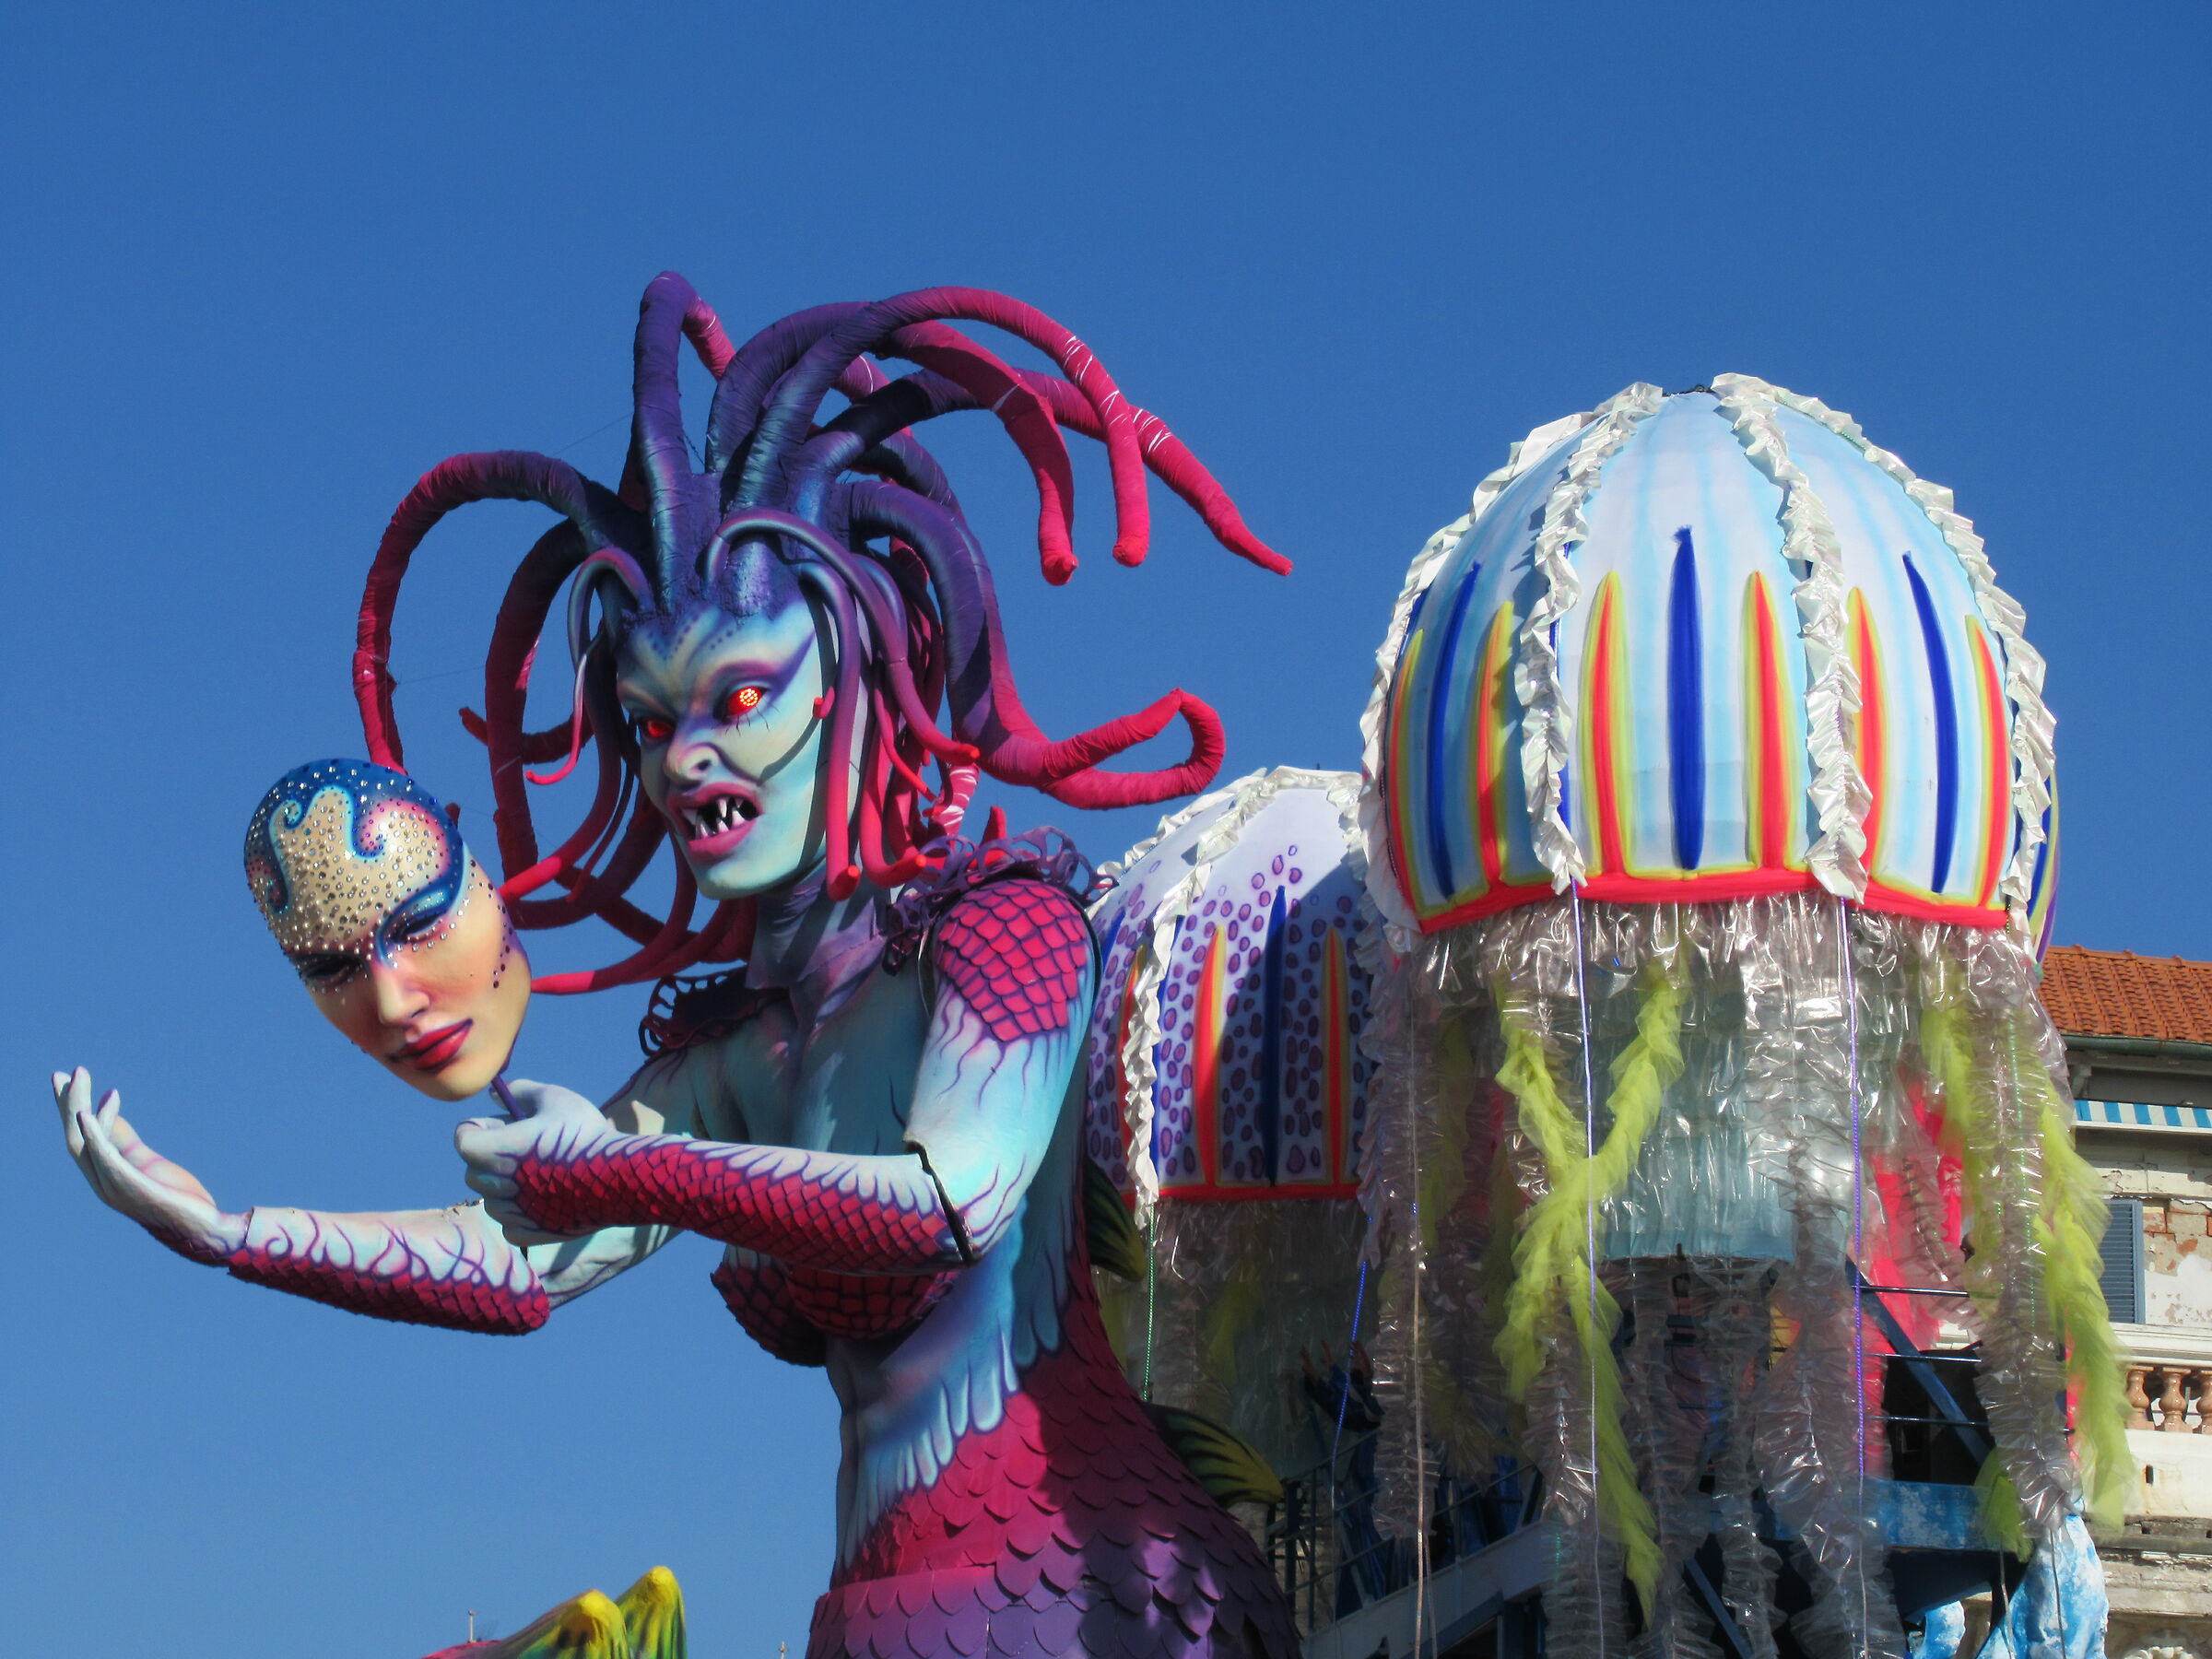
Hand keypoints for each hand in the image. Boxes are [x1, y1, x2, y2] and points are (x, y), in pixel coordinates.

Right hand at [52, 1067, 243, 1262]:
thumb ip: (126, 1141)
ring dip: (80, 1108)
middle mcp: (102, 1182)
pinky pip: (106, 1158)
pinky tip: (87, 1114)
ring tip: (82, 1078)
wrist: (201, 1227)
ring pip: (84, 1143)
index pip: (79, 1139)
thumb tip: (111, 1116)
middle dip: (68, 1103)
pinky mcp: (131, 1187)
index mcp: (104, 1175)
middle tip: (68, 1070)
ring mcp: (113, 1187)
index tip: (80, 1078)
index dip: (74, 1109)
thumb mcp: (145, 1161)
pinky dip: (94, 1135)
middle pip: (74, 1138)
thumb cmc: (174, 1196)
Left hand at [456, 1078, 619, 1242]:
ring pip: (491, 1198)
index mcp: (494, 1151)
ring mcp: (510, 1213)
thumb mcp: (557, 1098)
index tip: (503, 1124)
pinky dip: (521, 1212)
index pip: (463, 1138)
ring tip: (540, 1173)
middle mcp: (494, 1185)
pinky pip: (509, 1222)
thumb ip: (522, 1091)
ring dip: (505, 1185)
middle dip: (491, 1157)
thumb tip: (495, 1093)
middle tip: (524, 1147)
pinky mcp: (527, 1234)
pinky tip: (547, 1198)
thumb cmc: (585, 1136)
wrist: (620, 1180)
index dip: (479, 1128)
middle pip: (473, 1169)